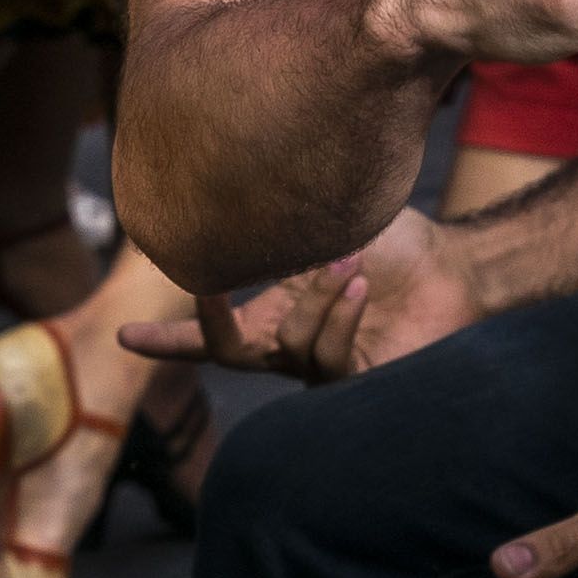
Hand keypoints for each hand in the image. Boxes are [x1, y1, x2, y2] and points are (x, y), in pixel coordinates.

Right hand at [132, 199, 494, 382]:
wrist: (454, 268)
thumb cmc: (397, 243)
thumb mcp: (327, 223)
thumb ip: (285, 222)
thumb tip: (246, 192)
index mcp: (273, 314)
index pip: (210, 335)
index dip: (166, 341)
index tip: (123, 336)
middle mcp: (289, 345)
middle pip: (228, 353)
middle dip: (205, 327)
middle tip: (207, 292)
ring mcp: (320, 368)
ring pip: (287, 345)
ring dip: (316, 298)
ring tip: (352, 264)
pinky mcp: (355, 384)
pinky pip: (327, 359)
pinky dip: (342, 316)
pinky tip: (364, 288)